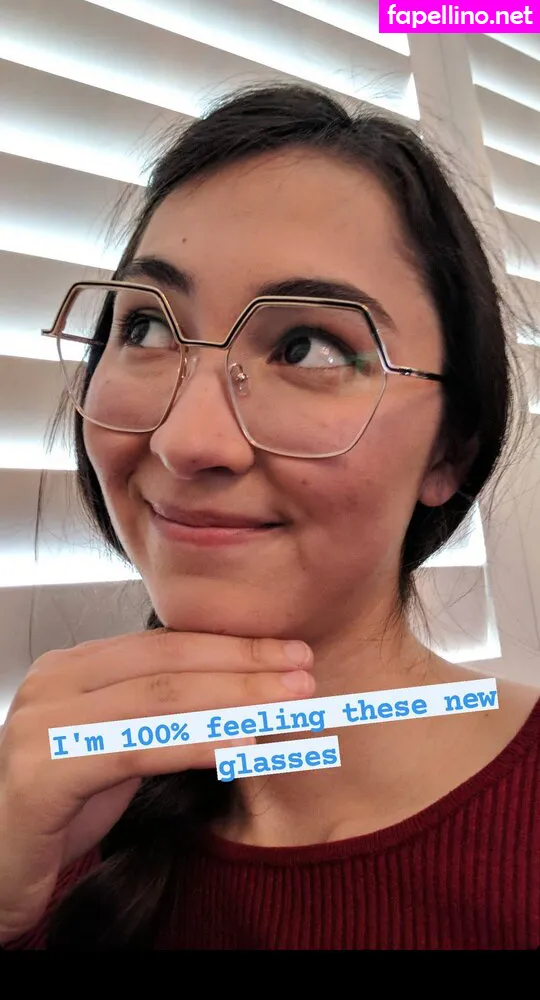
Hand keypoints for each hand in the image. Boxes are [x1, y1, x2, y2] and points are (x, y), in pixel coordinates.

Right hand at [0, 628, 312, 941]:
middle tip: (305, 672)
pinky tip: (242, 746)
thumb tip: (243, 693)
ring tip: (291, 703)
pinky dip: (197, 742)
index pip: (166, 644)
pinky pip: (136, 747)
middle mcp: (55, 680)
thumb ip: (160, 714)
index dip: (233, 646)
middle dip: (244, 665)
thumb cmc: (61, 810)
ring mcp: (43, 721)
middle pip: (168, 662)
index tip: (290, 652)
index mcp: (73, 666)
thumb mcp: (117, 746)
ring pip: (159, 697)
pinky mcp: (43, 768)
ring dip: (235, 699)